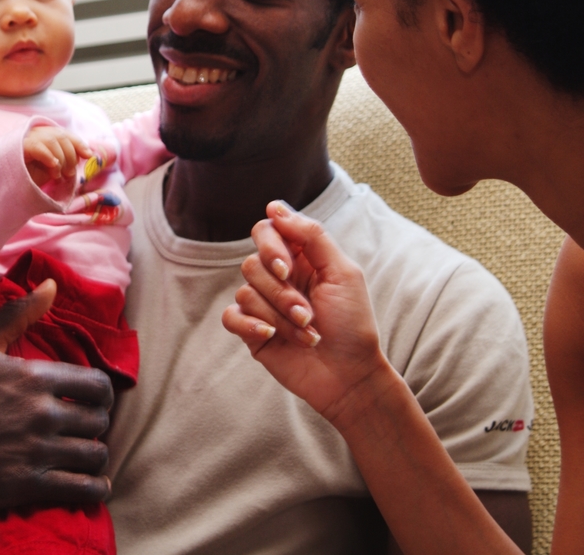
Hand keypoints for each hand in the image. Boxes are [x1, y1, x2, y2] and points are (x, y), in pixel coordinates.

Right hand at [0, 279, 114, 510]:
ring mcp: (36, 450)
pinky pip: (84, 488)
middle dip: (96, 424)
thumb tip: (50, 286)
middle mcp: (41, 413)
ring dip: (95, 455)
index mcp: (34, 378)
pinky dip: (95, 488)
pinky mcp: (30, 484)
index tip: (91, 402)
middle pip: (100, 420)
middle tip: (85, 428)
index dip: (101, 395)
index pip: (99, 386)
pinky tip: (92, 484)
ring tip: (85, 454)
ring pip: (95, 453)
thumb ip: (16, 312)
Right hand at [24, 126, 93, 186]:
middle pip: (61, 136)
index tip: (88, 156)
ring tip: (58, 176)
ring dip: (61, 160)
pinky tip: (53, 168)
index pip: (65, 134)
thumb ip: (67, 159)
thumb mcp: (54, 168)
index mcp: (45, 136)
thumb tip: (88, 154)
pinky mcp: (19, 146)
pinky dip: (49, 157)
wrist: (11, 187)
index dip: (79, 143)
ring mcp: (26, 138)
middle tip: (69, 174)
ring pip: (52, 140)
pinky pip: (38, 147)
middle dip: (70, 156)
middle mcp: (35, 133)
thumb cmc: (32, 177)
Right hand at [221, 201, 390, 421]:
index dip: (271, 245)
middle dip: (281, 292)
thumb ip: (311, 235)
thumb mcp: (342, 273)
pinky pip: (230, 316)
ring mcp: (263, 304)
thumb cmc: (353, 324)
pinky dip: (251, 325)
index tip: (288, 266)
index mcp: (300, 258)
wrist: (349, 375)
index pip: (267, 230)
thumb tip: (274, 208)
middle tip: (307, 312)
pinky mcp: (252, 331)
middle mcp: (278, 277)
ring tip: (307, 333)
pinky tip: (271, 336)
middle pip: (252, 263)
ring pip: (245, 292)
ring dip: (279, 316)